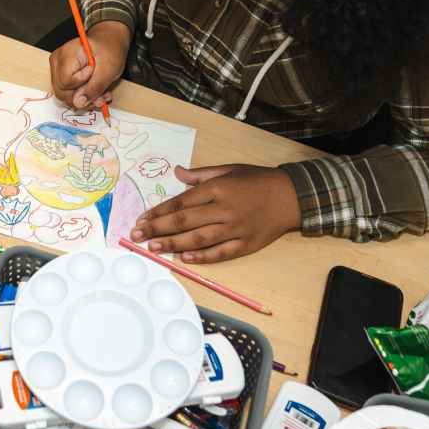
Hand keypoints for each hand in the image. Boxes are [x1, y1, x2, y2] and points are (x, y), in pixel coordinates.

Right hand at [50, 20, 130, 108]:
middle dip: (84, 97)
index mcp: (67, 53)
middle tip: (102, 95)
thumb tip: (78, 103)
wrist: (109, 43)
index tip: (95, 73)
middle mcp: (57, 61)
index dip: (83, 83)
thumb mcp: (108, 69)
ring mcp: (56, 68)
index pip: (66, 82)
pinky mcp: (60, 75)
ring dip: (85, 99)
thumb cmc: (109, 50)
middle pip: (62, 91)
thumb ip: (93, 88)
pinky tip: (95, 91)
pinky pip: (67, 93)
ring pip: (64, 95)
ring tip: (101, 93)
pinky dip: (83, 96)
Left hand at [130, 164, 300, 262]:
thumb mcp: (229, 169)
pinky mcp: (246, 244)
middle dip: (157, 229)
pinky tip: (184, 259)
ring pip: (198, 239)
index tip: (141, 219)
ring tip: (153, 248)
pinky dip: (202, 257)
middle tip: (136, 236)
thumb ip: (200, 175)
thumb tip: (176, 172)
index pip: (181, 202)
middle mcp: (223, 209)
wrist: (291, 196)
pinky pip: (221, 253)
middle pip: (184, 222)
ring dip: (173, 244)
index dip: (159, 212)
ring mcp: (235, 229)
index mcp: (217, 189)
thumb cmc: (257, 180)